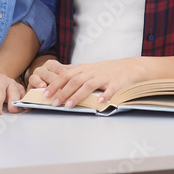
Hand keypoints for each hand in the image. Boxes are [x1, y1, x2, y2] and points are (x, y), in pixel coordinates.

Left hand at [27, 58, 145, 108]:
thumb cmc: (106, 70)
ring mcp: (104, 77)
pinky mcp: (116, 84)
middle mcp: (92, 72)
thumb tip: (55, 80)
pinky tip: (99, 102)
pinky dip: (105, 95)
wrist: (128, 67)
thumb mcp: (88, 69)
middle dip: (63, 92)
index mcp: (84, 69)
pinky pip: (110, 90)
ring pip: (88, 85)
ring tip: (69, 105)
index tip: (45, 93)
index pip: (66, 75)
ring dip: (78, 96)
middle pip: (75, 80)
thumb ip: (74, 74)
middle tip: (54, 103)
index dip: (55, 84)